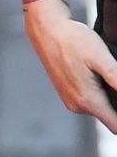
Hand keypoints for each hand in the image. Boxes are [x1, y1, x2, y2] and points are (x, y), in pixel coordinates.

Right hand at [23, 0, 116, 135]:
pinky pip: (88, 101)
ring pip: (99, 109)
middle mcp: (76, 105)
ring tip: (109, 73)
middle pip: (108, 118)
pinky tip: (98, 73)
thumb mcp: (102, 58)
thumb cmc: (73, 40)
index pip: (116, 126)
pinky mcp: (66, 93)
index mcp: (87, 100)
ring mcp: (70, 100)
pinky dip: (98, 92)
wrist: (47, 30)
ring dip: (109, 98)